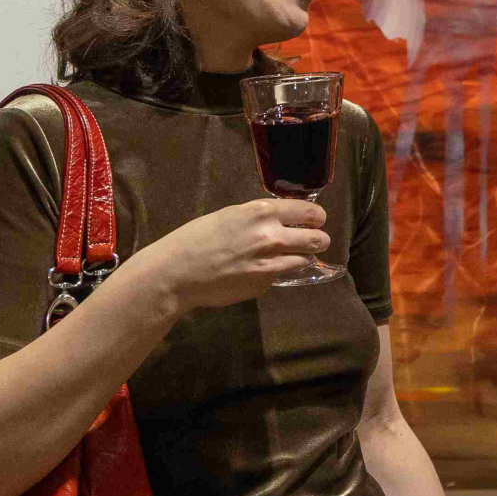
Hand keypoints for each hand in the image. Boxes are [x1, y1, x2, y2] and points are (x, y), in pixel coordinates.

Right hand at [129, 198, 329, 312]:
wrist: (177, 272)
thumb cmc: (197, 239)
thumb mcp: (230, 215)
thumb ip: (259, 217)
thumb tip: (282, 219)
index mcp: (261, 212)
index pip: (308, 211)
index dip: (316, 217)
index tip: (316, 220)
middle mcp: (271, 236)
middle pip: (317, 238)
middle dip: (318, 239)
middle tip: (314, 240)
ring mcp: (270, 263)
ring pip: (305, 259)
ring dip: (302, 257)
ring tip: (293, 255)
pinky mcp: (264, 284)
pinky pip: (281, 274)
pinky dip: (277, 271)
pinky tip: (260, 269)